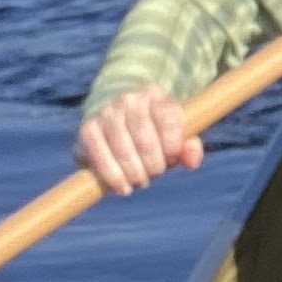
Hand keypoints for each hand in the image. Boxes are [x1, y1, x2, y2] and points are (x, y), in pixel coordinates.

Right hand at [75, 87, 203, 195]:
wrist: (114, 114)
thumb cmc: (152, 129)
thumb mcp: (174, 132)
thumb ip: (188, 146)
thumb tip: (193, 162)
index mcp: (154, 95)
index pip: (169, 120)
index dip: (173, 147)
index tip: (171, 159)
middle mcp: (129, 100)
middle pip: (145, 140)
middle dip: (153, 166)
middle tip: (154, 174)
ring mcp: (107, 113)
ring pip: (124, 151)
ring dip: (135, 174)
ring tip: (139, 181)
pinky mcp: (88, 129)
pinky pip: (100, 157)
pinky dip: (113, 176)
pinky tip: (123, 187)